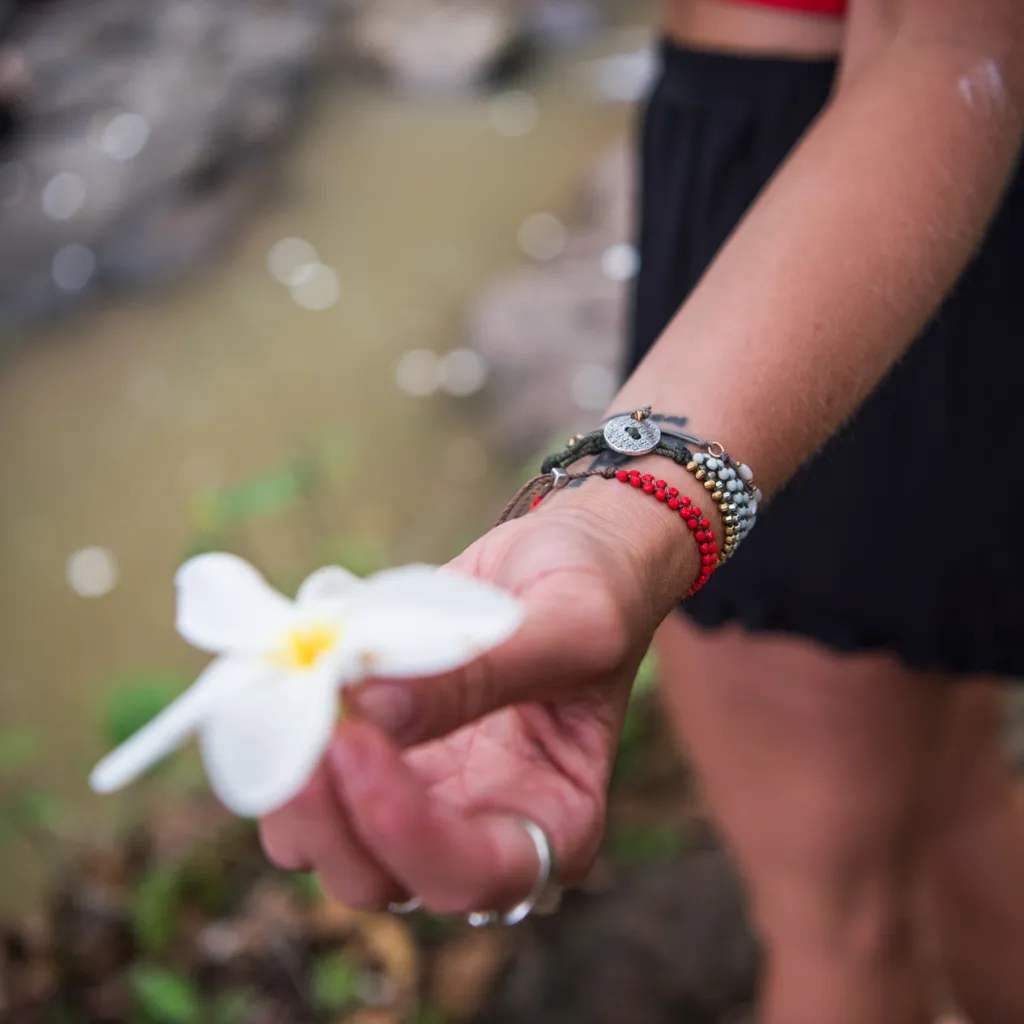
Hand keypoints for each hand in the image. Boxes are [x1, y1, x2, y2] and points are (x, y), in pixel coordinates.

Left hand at [259, 473, 694, 913]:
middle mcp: (477, 830)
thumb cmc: (594, 588)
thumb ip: (483, 671)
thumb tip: (370, 710)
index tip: (358, 743)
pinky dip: (275, 742)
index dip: (406, 832)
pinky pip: (300, 785)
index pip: (474, 875)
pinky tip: (287, 677)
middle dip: (330, 814)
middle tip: (308, 714)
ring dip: (290, 781)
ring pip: (320, 846)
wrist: (560, 557)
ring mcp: (415, 799)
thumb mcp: (569, 621)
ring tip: (296, 685)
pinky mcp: (368, 758)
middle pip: (380, 881)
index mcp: (554, 821)